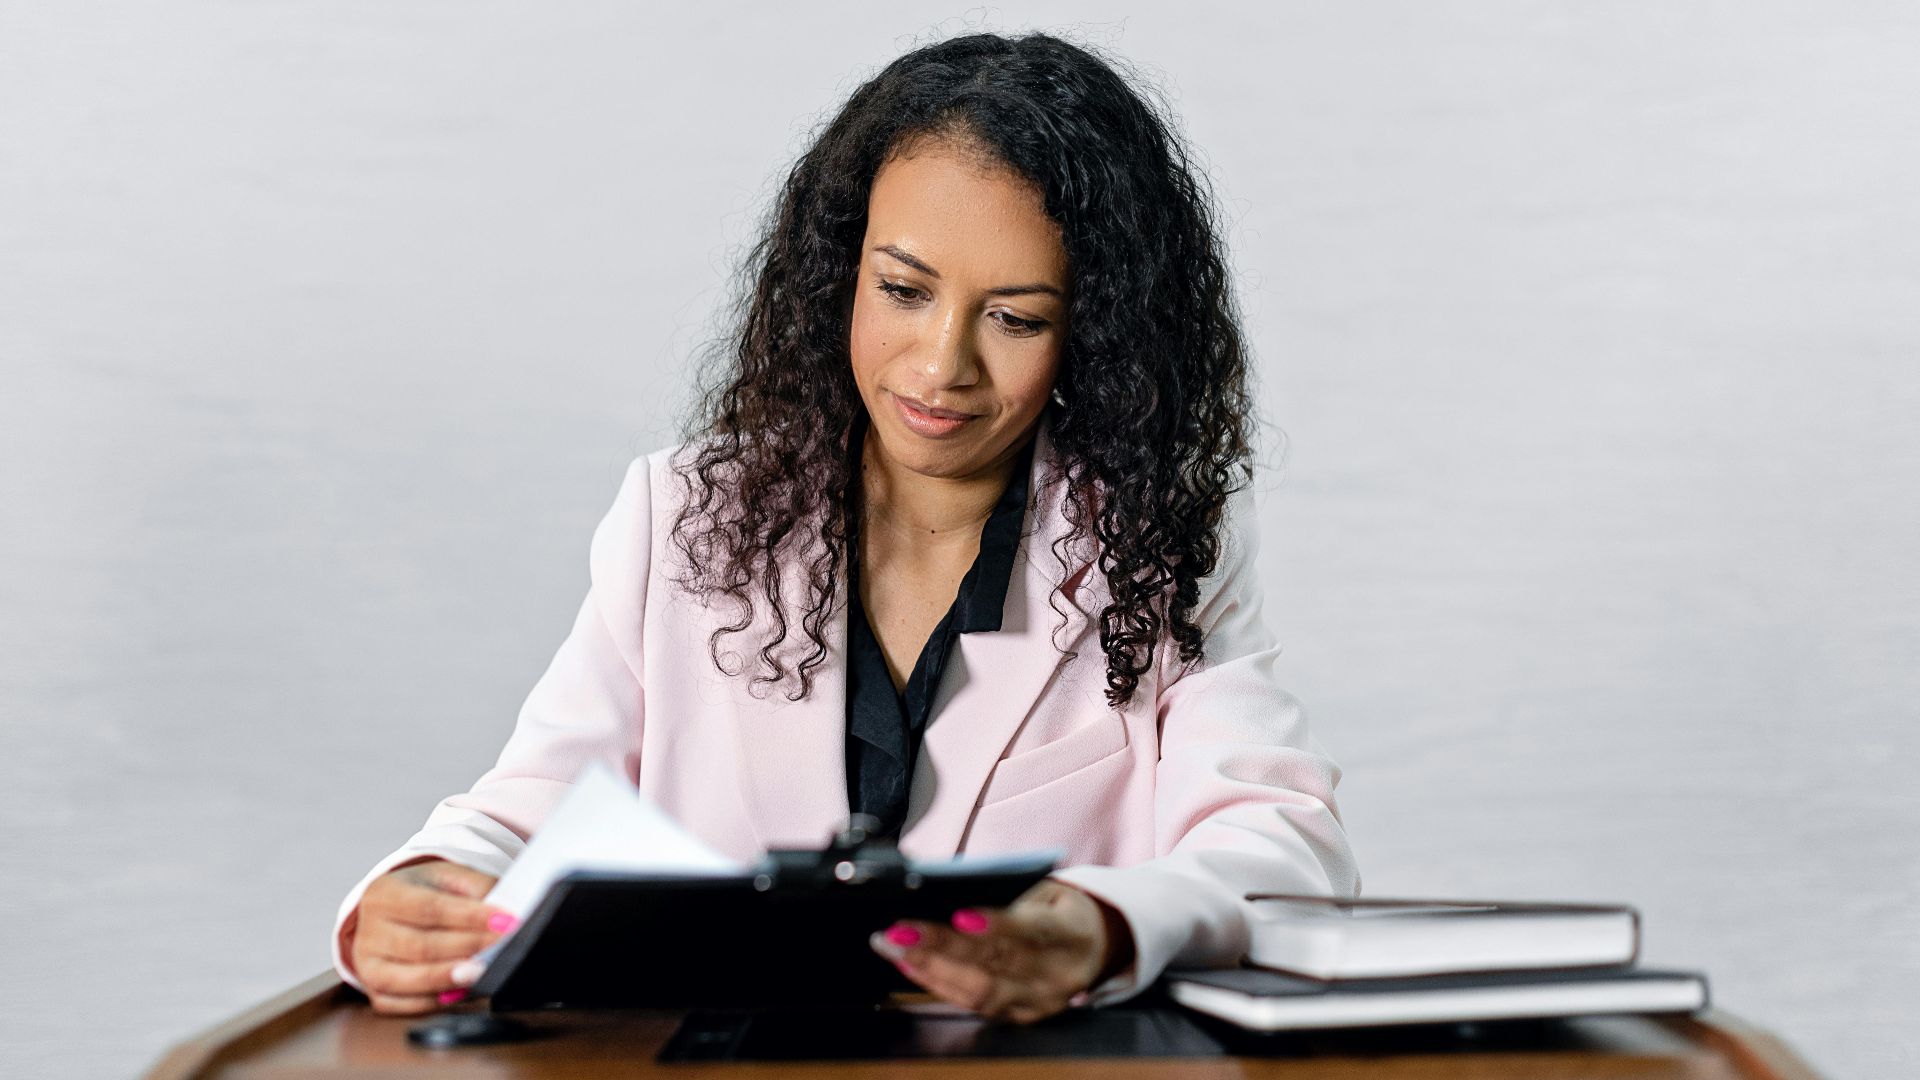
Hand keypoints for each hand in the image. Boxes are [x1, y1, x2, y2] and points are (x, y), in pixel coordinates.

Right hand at [348, 857, 512, 1014]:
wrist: (399, 913)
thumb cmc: (428, 893)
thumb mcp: (451, 877)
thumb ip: (477, 890)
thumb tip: (506, 915)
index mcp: (383, 894)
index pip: (429, 908)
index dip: (470, 917)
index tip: (505, 922)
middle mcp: (367, 931)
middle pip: (419, 946)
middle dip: (466, 948)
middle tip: (502, 947)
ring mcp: (366, 966)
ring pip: (407, 979)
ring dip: (449, 979)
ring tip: (482, 972)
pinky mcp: (375, 993)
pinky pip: (402, 1005)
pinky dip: (433, 1002)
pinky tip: (461, 992)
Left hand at [870, 878, 1135, 1023]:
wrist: (1100, 946)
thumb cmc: (1064, 909)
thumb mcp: (1048, 890)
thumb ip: (1008, 895)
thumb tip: (946, 892)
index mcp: (1071, 933)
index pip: (1031, 931)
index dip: (995, 926)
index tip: (960, 916)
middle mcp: (1058, 974)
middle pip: (996, 964)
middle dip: (941, 947)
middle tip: (899, 931)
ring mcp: (1041, 1002)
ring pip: (980, 992)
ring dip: (929, 968)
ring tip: (893, 946)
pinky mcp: (1023, 1017)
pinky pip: (975, 1005)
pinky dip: (938, 983)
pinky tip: (911, 965)